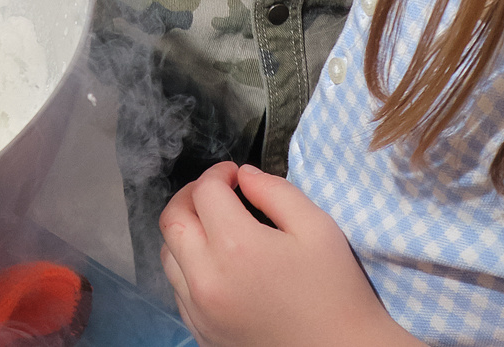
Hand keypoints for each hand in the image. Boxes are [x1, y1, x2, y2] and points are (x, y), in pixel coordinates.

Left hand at [160, 163, 412, 346]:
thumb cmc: (335, 292)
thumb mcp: (317, 228)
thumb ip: (276, 191)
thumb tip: (244, 175)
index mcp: (236, 247)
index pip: (205, 192)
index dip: (218, 173)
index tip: (234, 174)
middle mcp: (207, 279)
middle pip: (172, 220)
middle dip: (190, 195)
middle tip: (217, 192)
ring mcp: (200, 310)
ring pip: (169, 255)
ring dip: (185, 231)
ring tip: (213, 226)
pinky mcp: (201, 333)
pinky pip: (178, 289)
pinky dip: (188, 267)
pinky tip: (217, 264)